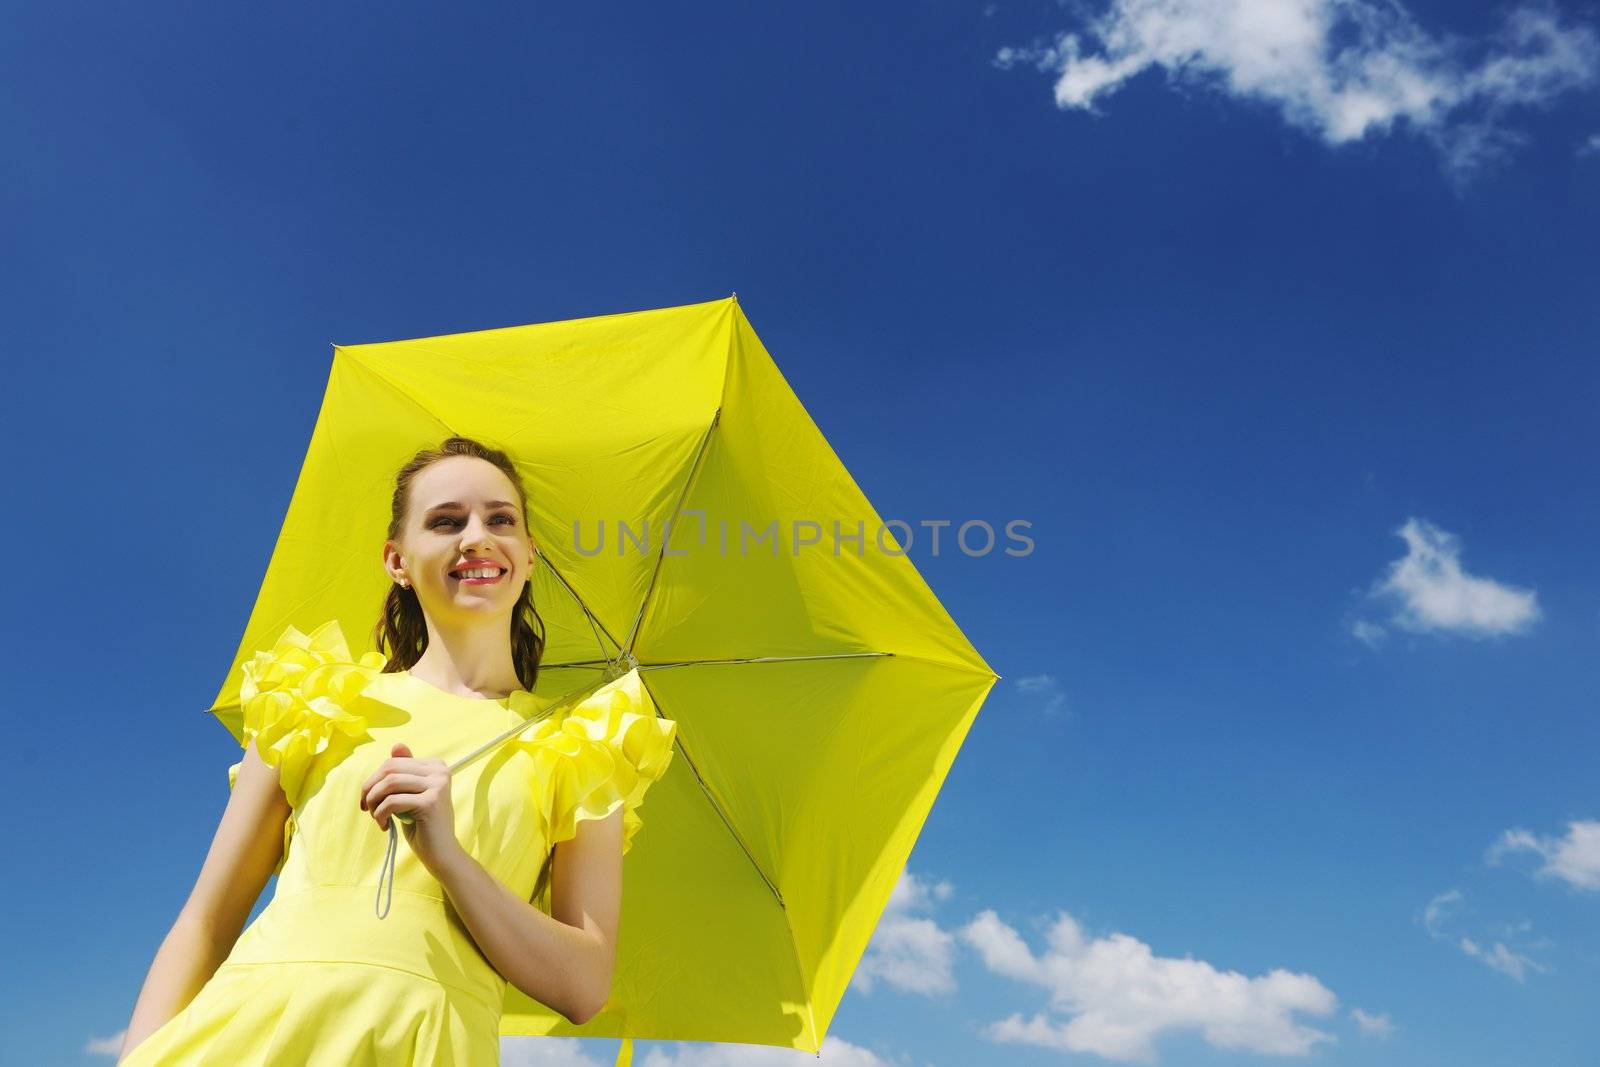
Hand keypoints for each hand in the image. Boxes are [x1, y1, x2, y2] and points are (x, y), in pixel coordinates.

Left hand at [360, 743, 461, 872]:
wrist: (441, 853)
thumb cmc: (423, 825)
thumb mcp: (410, 795)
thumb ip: (404, 772)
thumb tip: (397, 745)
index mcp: (436, 765)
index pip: (393, 762)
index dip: (374, 780)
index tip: (368, 800)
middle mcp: (440, 771)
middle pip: (390, 769)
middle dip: (370, 789)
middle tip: (366, 808)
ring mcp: (437, 785)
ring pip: (389, 783)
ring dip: (373, 802)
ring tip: (375, 817)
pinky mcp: (430, 802)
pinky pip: (392, 802)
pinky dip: (380, 814)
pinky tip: (383, 826)